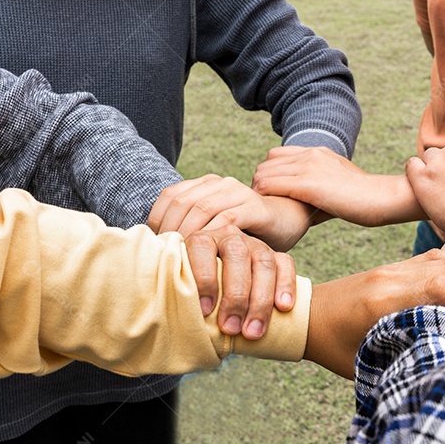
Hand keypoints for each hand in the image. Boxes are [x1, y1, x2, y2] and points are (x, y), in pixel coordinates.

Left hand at [149, 174, 314, 251]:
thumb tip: (159, 250)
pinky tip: (207, 256)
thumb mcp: (216, 227)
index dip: (158, 220)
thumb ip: (193, 230)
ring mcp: (238, 192)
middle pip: (182, 202)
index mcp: (205, 184)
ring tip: (181, 259)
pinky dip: (213, 237)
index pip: (170, 196)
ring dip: (188, 235)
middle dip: (170, 230)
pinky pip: (227, 219)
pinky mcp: (255, 206)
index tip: (154, 247)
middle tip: (165, 257)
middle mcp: (220, 183)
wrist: (290, 219)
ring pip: (202, 209)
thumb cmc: (249, 230)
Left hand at [183, 225, 296, 340]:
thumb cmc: (200, 298)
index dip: (203, 278)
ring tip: (253, 332)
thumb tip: (173, 322)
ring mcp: (255, 244)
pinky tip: (284, 308)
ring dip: (260, 301)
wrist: (222, 294)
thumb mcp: (186, 291)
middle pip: (237, 256)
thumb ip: (182, 297)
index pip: (202, 248)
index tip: (204, 310)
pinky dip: (286, 286)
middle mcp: (229, 237)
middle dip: (235, 295)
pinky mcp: (277, 256)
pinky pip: (285, 265)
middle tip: (230, 328)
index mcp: (201, 240)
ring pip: (263, 263)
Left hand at [253, 146, 421, 226]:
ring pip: (263, 173)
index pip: (276, 155)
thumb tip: (302, 210)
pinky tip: (268, 212)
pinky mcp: (307, 183)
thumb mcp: (338, 185)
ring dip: (259, 192)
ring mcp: (307, 166)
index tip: (271, 194)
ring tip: (264, 211)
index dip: (270, 174)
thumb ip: (319, 189)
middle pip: (266, 163)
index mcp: (317, 152)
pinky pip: (269, 185)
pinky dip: (263, 198)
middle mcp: (309, 154)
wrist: (381, 197)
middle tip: (263, 205)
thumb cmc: (363, 200)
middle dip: (260, 184)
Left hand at [303, 250, 444, 378]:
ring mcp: (392, 268)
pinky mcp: (393, 267)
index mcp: (383, 301)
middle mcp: (391, 277)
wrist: (303, 316)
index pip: (440, 288)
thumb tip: (444, 368)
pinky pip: (433, 257)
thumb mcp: (365, 362)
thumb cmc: (331, 346)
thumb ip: (401, 359)